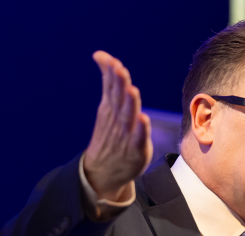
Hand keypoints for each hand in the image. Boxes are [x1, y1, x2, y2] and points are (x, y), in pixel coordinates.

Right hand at [84, 51, 152, 200]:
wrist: (103, 171)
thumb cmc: (109, 134)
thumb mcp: (106, 106)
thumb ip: (108, 82)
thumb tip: (102, 56)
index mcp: (110, 107)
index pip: (110, 87)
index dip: (111, 74)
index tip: (111, 61)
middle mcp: (117, 118)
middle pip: (118, 99)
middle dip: (119, 84)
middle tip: (119, 69)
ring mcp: (126, 134)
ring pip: (128, 116)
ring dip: (130, 103)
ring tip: (131, 90)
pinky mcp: (136, 149)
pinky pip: (139, 138)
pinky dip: (141, 129)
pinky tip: (143, 119)